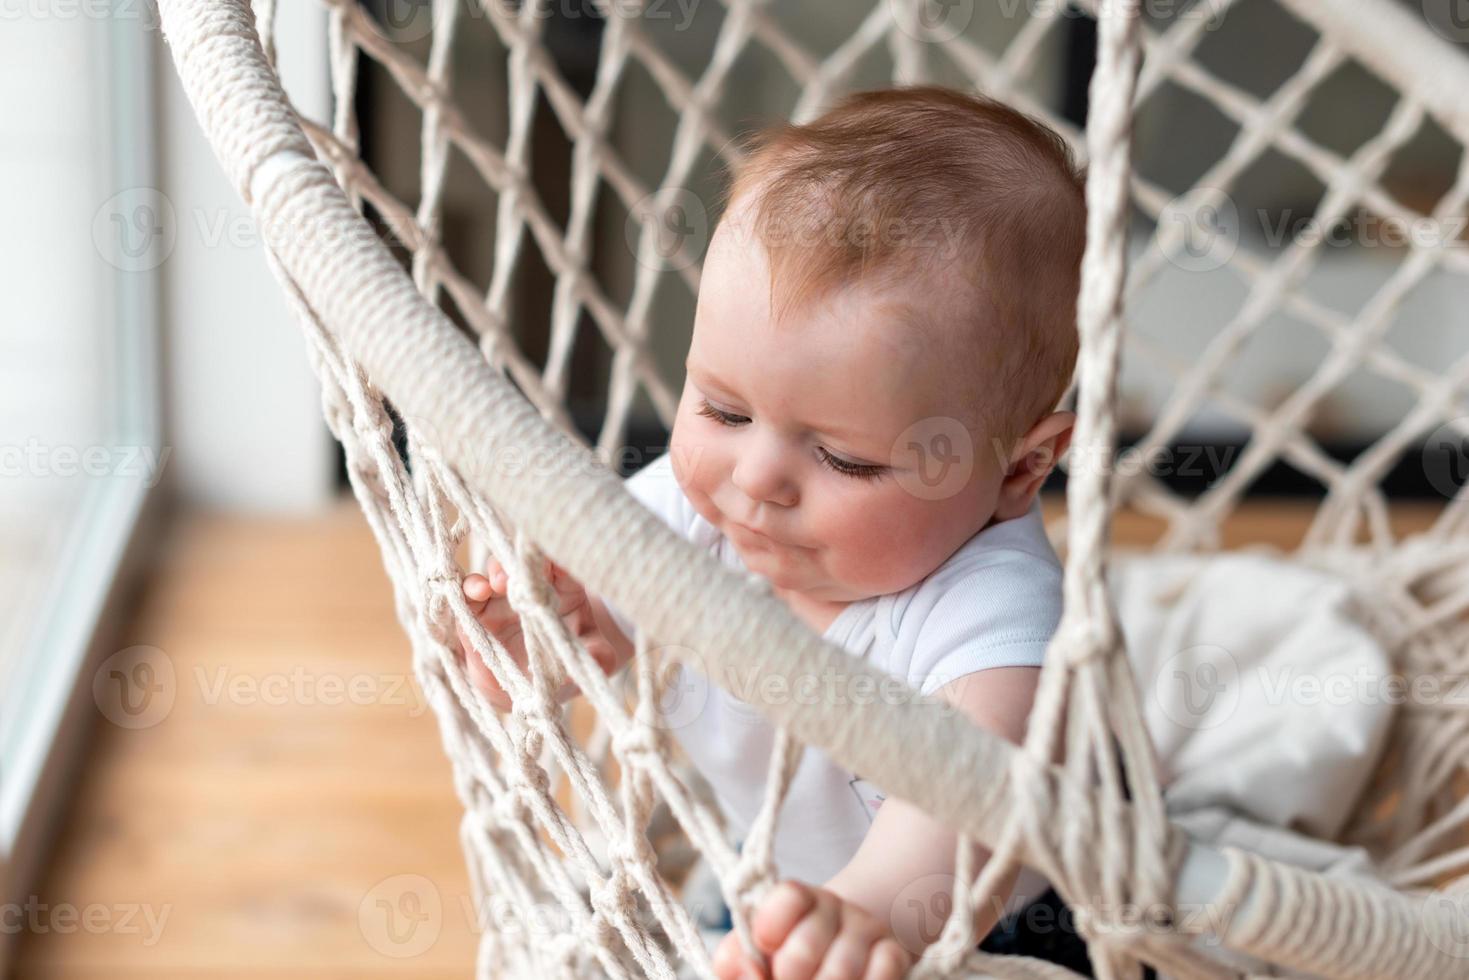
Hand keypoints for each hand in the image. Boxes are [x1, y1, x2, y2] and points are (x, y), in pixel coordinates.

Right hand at [455, 556, 617, 710]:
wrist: (535, 688)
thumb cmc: (566, 665)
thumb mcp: (591, 661)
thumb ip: (598, 657)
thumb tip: (598, 656)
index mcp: (565, 590)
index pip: (563, 566)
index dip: (559, 561)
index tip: (556, 564)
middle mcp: (532, 587)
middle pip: (526, 561)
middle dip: (523, 561)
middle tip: (521, 573)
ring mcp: (504, 597)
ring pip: (496, 570)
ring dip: (495, 572)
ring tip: (496, 584)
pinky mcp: (480, 613)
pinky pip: (470, 595)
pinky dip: (470, 588)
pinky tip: (477, 591)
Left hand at [712, 881, 913, 979]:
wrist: (839, 949)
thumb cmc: (785, 957)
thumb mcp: (753, 954)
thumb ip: (735, 961)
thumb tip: (749, 975)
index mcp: (794, 900)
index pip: (789, 896)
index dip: (772, 924)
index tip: (764, 944)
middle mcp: (832, 907)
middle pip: (807, 944)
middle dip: (789, 976)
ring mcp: (866, 928)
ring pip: (842, 969)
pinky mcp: (894, 952)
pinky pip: (885, 971)